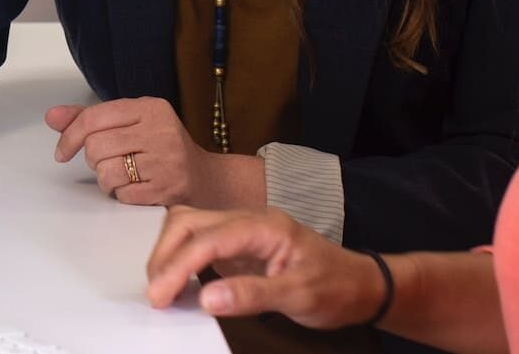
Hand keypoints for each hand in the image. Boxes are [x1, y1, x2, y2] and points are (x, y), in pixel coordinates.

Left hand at [46, 98, 233, 206]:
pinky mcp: (168, 189)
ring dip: (106, 180)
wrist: (206, 179)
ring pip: (106, 172)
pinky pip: (122, 194)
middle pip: (96, 146)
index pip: (94, 117)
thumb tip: (52, 117)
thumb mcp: (131, 123)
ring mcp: (167, 161)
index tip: (62, 152)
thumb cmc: (161, 149)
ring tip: (122, 176)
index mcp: (150, 108)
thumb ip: (90, 119)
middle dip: (94, 160)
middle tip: (107, 163)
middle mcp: (161, 130)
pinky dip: (121, 195)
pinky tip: (135, 188)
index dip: (69, 136)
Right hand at [145, 206, 384, 328]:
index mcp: (264, 226)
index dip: (177, 266)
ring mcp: (242, 228)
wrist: (361, 284)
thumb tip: (206, 299)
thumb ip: (253, 295)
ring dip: (169, 253)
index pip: (207, 239)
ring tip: (162, 288)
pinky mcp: (239, 243)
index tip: (160, 296)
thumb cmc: (336, 287)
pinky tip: (179, 282)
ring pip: (189, 225)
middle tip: (156, 295)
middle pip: (189, 222)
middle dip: (164, 255)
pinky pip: (199, 240)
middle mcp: (248, 219)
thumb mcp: (300, 297)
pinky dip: (181, 258)